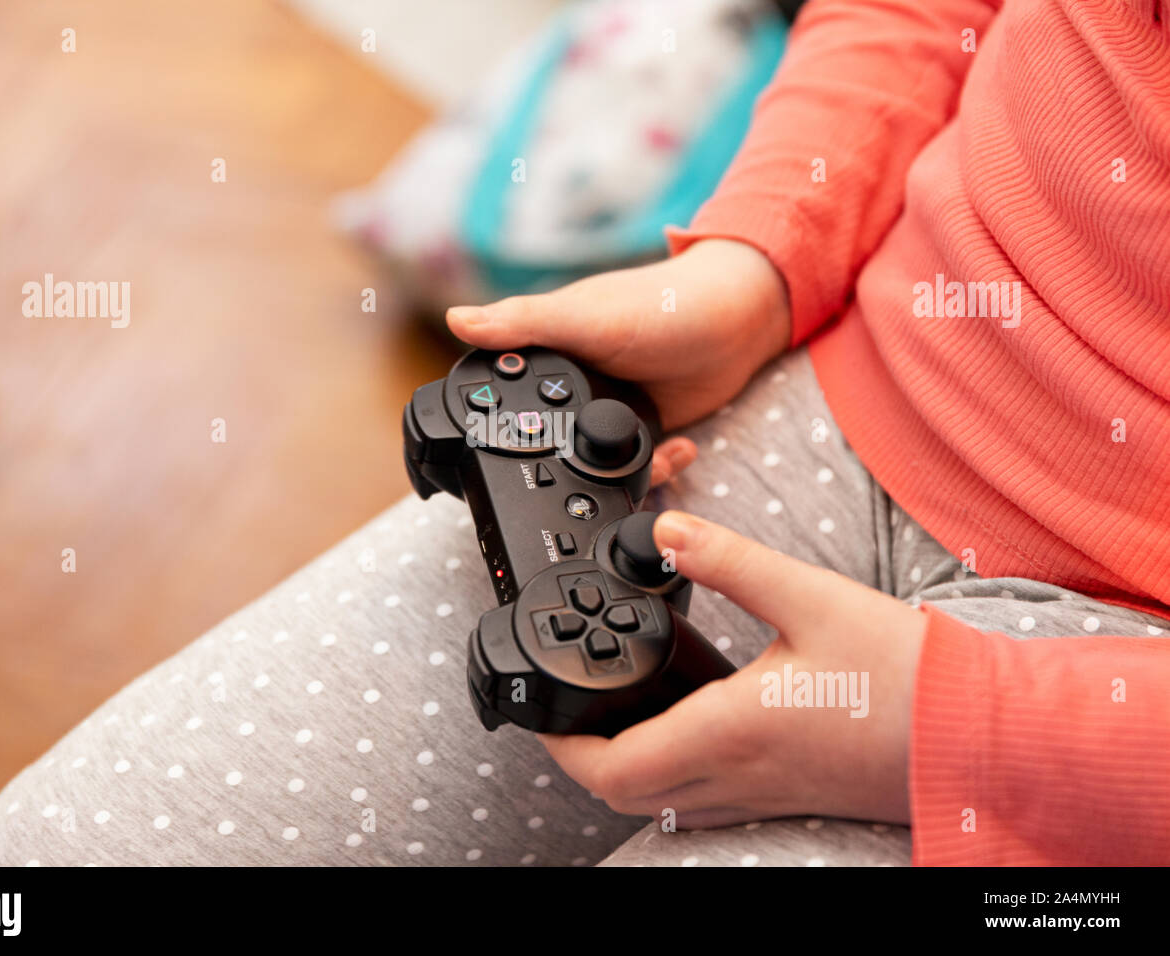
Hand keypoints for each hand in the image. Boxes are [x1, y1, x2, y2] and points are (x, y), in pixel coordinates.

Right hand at [446, 240, 790, 485]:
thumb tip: (456, 320)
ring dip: (606, 476)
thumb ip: (524, 323)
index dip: (493, 424)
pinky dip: (652, 472)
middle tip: (575, 472)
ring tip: (629, 472)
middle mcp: (570, 384)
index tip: (498, 455)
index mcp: (545, 351)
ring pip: (587, 464)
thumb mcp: (585, 316)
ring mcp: (606, 412)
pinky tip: (672, 454)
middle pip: (541, 440)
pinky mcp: (642, 432)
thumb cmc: (662, 304)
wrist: (740, 321)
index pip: (499, 393)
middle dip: (555, 465)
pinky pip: (634, 469)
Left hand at [540, 510, 927, 826]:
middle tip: (574, 711)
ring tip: (620, 715)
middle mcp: (738, 774)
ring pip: (666, 803)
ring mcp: (765, 792)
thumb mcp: (811, 598)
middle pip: (626, 794)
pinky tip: (689, 730)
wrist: (983, 736)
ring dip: (627, 769)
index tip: (545, 712)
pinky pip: (709, 801)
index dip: (563, 748)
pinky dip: (676, 776)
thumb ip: (731, 562)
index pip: (613, 768)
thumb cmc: (905, 676)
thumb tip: (665, 532)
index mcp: (729, 730)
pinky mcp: (791, 792)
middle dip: (585, 759)